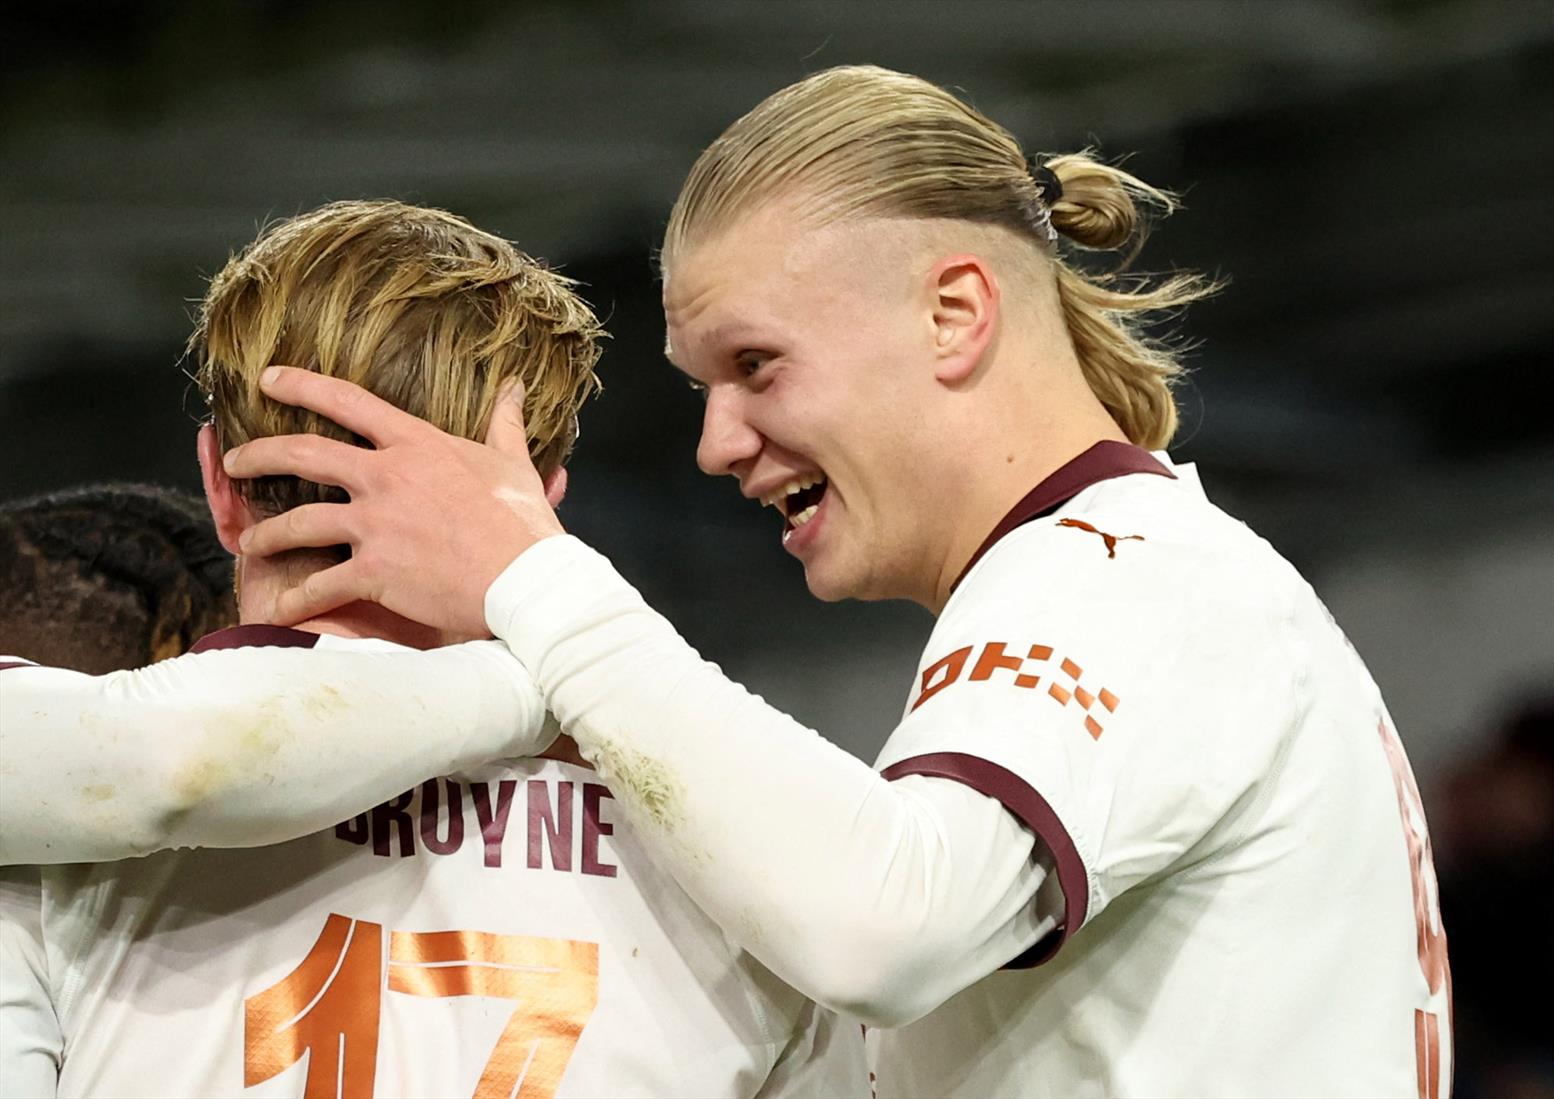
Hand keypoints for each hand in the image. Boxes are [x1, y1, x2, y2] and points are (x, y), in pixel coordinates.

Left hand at [223, 366, 564, 633]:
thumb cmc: (524, 522)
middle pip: (303, 453)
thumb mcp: (514, 463)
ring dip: (266, 533)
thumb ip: (503, 423)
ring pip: (299, 522)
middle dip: (259, 454)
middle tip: (235, 460)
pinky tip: (281, 608)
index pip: (348, 402)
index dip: (302, 385)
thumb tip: (512, 387)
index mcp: (417, 445)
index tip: (269, 378)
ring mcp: (375, 525)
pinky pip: (320, 584)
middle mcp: (386, 478)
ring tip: (249, 541)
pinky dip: (297, 599)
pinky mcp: (374, 572)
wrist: (526, 580)